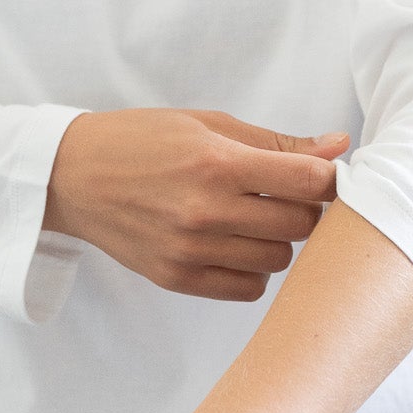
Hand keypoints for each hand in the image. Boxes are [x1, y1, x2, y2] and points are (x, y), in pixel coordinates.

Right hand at [43, 108, 348, 300]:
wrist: (73, 176)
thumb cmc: (142, 140)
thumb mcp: (208, 124)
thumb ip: (276, 142)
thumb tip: (339, 146)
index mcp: (218, 162)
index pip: (310, 181)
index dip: (328, 178)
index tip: (320, 175)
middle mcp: (207, 210)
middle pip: (302, 225)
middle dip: (303, 208)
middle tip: (283, 194)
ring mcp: (191, 250)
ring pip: (279, 259)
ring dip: (277, 239)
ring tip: (252, 218)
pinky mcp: (178, 278)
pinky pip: (248, 288)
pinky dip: (252, 269)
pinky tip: (233, 244)